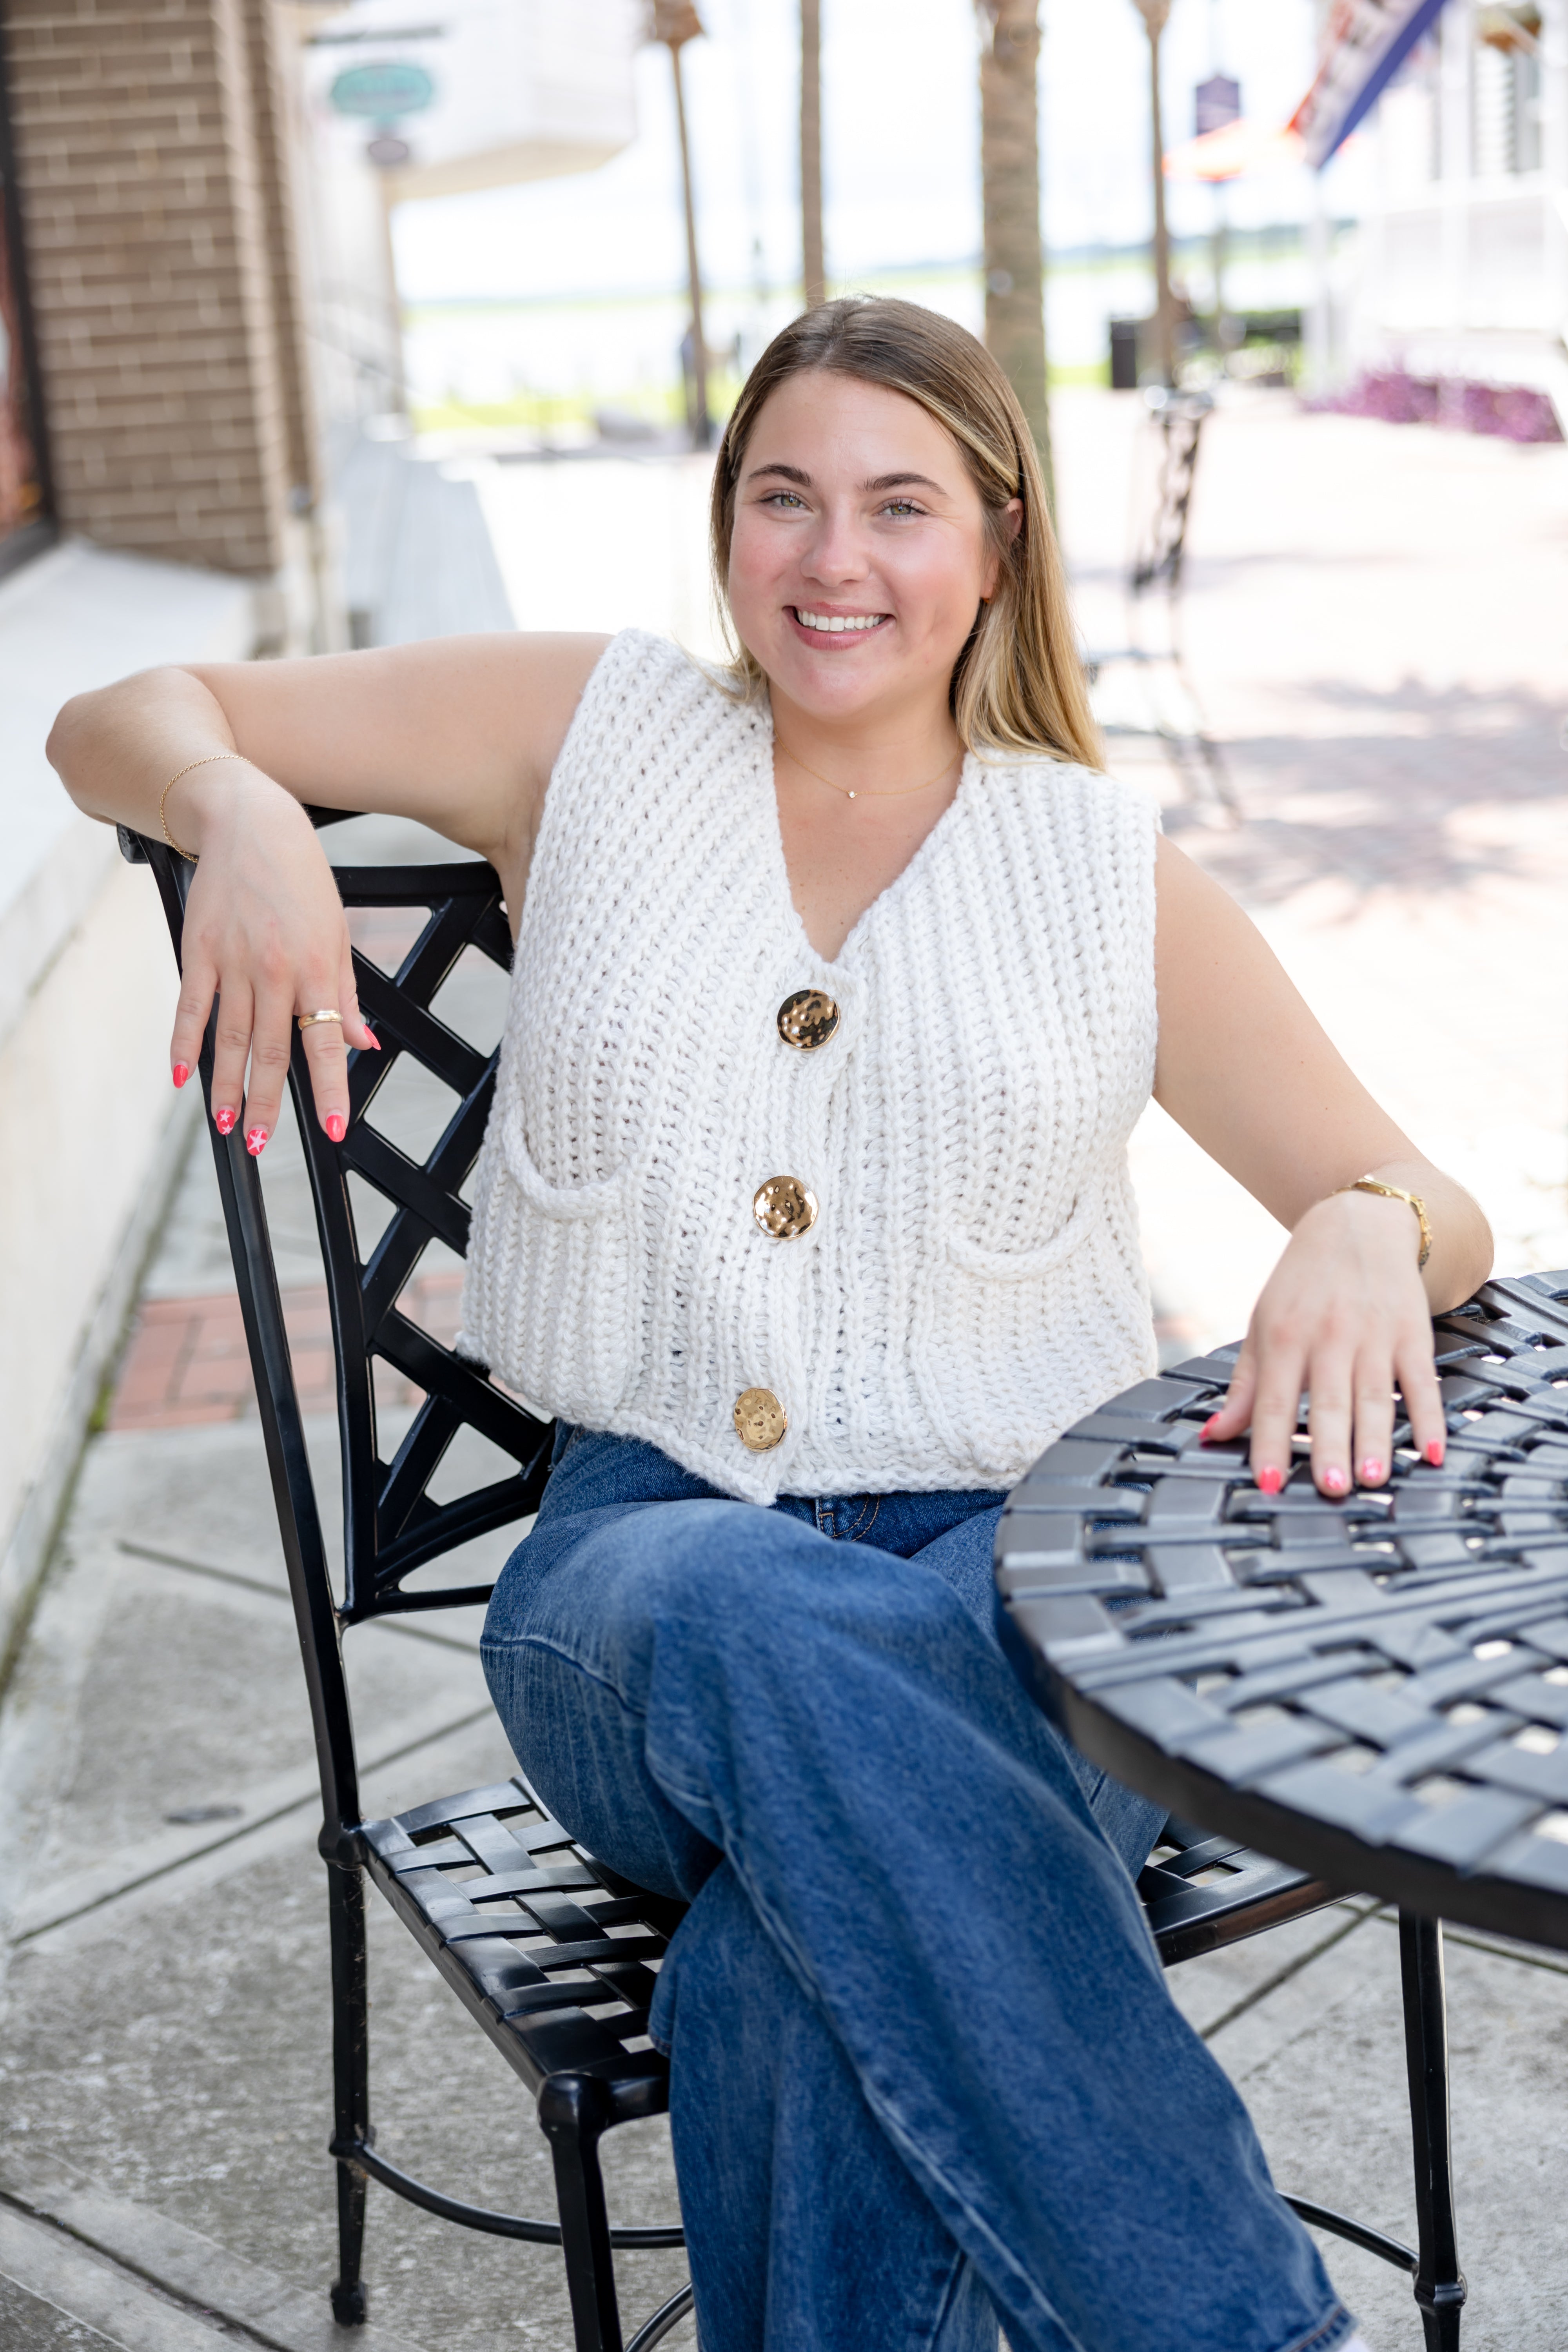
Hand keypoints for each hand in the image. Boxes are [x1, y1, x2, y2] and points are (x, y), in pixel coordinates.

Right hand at [168, 769, 378, 1153]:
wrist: (250, 822)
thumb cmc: (303, 880)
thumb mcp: (338, 933)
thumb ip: (347, 995)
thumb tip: (365, 1045)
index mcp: (317, 969)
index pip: (325, 1042)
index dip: (329, 1088)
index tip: (331, 1128)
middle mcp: (276, 970)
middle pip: (269, 1050)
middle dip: (264, 1102)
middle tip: (258, 1142)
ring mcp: (233, 961)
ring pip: (229, 1038)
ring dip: (225, 1085)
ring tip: (225, 1124)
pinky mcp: (198, 949)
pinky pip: (191, 1006)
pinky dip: (184, 1042)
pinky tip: (181, 1075)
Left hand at [1201, 1187, 1447, 1494]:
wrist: (1357, 1225)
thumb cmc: (1301, 1285)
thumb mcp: (1262, 1325)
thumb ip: (1244, 1385)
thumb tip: (1213, 1435)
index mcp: (1283, 1336)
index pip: (1274, 1401)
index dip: (1270, 1444)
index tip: (1268, 1485)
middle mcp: (1329, 1336)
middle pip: (1329, 1402)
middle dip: (1329, 1447)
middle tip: (1330, 1488)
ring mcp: (1374, 1336)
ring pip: (1375, 1397)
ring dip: (1375, 1440)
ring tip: (1372, 1478)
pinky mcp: (1413, 1334)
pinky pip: (1422, 1383)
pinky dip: (1430, 1418)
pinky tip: (1433, 1452)